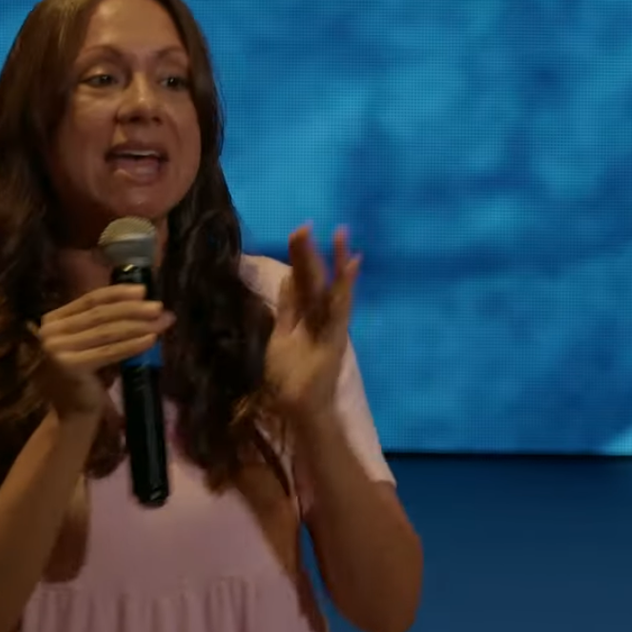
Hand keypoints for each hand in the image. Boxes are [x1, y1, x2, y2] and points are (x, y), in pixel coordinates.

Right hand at [32, 284, 170, 418]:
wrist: (73, 414)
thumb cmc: (88, 378)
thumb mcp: (92, 342)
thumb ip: (106, 322)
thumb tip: (144, 302)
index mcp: (53, 319)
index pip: (90, 299)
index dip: (118, 293)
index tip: (144, 291)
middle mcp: (50, 331)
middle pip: (100, 314)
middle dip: (133, 309)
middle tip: (159, 307)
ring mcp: (57, 349)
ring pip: (107, 331)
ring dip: (138, 325)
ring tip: (161, 322)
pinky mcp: (70, 366)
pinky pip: (110, 351)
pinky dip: (133, 344)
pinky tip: (152, 339)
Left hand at [266, 224, 362, 422]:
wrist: (297, 406)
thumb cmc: (289, 376)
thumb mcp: (281, 335)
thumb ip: (286, 309)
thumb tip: (288, 278)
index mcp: (306, 315)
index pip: (302, 280)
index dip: (300, 256)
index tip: (298, 231)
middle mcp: (320, 317)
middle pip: (315, 280)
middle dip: (311, 253)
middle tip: (307, 225)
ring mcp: (330, 327)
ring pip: (332, 289)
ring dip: (336, 264)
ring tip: (340, 238)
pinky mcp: (336, 339)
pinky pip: (340, 312)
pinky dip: (345, 291)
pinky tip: (350, 271)